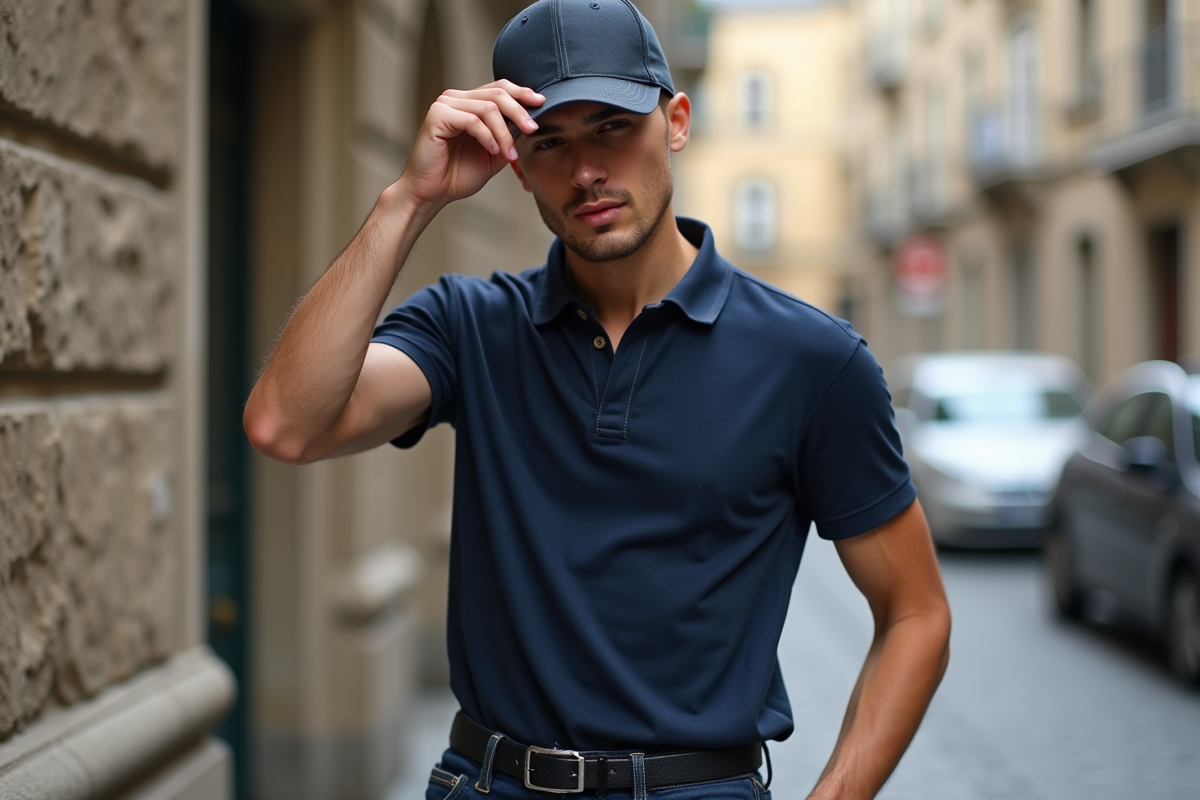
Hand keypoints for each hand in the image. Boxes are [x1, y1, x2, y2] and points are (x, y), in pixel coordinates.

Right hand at [398, 80, 543, 207]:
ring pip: (487, 108)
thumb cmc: (458, 174)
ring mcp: (445, 105)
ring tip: (509, 154)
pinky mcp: (437, 116)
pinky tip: (493, 150)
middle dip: (519, 112)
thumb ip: (509, 136)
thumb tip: (531, 123)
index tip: (541, 103)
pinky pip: (472, 121)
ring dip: (504, 132)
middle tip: (532, 129)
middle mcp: (456, 99)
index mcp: (469, 103)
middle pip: (497, 93)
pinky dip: (487, 136)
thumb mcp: (494, 153)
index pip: (499, 88)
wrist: (433, 192)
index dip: (521, 93)